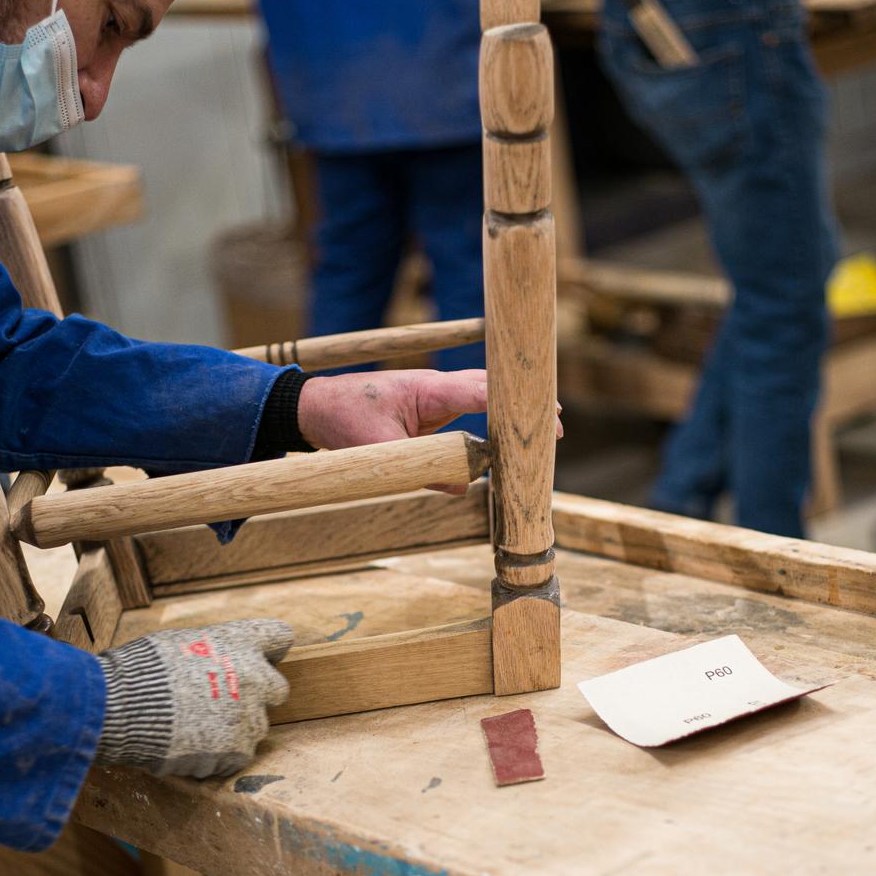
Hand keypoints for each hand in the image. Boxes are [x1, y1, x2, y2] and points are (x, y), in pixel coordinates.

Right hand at [94, 618, 293, 777]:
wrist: (123, 706)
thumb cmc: (141, 670)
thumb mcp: (179, 641)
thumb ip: (211, 650)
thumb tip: (215, 660)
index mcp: (239, 642)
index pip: (279, 636)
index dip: (269, 649)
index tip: (258, 658)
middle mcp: (254, 676)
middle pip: (277, 689)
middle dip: (256, 695)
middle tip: (223, 703)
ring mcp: (248, 715)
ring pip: (256, 727)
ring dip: (234, 729)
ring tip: (196, 728)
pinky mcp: (237, 749)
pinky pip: (237, 756)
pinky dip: (217, 756)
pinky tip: (191, 747)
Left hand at [296, 368, 563, 492]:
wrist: (316, 406)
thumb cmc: (343, 420)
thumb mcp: (379, 452)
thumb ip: (421, 470)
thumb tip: (463, 488)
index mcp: (429, 390)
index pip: (484, 391)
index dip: (516, 404)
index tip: (546, 418)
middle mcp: (437, 388)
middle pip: (492, 387)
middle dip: (524, 403)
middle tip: (559, 424)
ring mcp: (435, 395)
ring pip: (484, 394)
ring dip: (510, 408)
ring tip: (544, 427)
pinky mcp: (430, 407)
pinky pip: (469, 406)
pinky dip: (492, 414)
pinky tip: (506, 431)